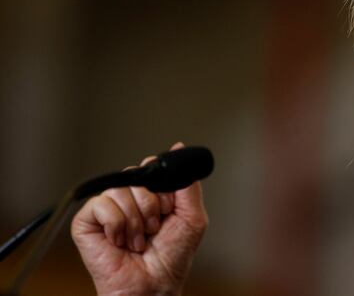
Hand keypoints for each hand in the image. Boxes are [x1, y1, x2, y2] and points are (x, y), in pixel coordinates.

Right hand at [71, 143, 207, 295]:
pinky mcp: (87, 222)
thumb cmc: (173, 257)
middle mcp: (128, 199)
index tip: (166, 210)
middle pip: (136, 176)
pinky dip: (117, 224)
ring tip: (138, 240)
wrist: (154, 285)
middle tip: (153, 229)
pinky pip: (102, 204)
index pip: (151, 167)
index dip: (160, 187)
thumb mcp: (192, 216)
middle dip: (151, 205)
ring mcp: (106, 209)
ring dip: (136, 220)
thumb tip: (178, 147)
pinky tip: (120, 241)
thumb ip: (187, 183)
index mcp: (150, 194)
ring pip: (119, 190)